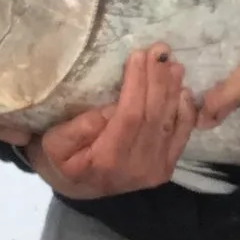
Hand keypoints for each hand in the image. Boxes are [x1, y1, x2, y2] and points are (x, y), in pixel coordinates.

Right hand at [31, 43, 196, 198]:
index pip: (130, 115)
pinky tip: (183, 90)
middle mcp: (137, 167)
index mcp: (108, 160)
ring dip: (173, 90)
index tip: (138, 55)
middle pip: (153, 116)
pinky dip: (185, 112)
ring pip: (169, 123)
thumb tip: (110, 110)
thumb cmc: (62, 161)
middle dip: (158, 80)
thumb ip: (77, 130)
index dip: (137, 84)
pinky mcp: (165, 167)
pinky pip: (181, 137)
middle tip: (159, 50)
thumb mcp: (54, 144)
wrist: (78, 189)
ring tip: (172, 63)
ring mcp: (155, 170)